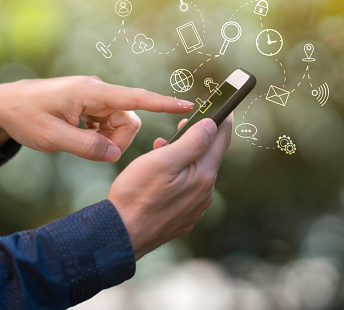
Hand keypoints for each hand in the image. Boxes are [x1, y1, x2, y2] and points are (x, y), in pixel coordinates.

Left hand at [0, 76, 193, 160]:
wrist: (5, 104)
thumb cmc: (25, 116)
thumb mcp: (51, 137)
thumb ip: (86, 146)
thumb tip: (114, 153)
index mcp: (91, 93)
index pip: (134, 97)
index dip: (162, 103)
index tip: (186, 105)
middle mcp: (98, 92)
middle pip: (129, 119)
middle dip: (117, 140)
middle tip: (93, 150)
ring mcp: (96, 99)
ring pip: (121, 124)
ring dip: (108, 139)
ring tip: (81, 141)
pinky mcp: (93, 106)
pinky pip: (110, 124)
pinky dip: (101, 136)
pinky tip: (80, 136)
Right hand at [107, 114, 232, 259]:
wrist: (120, 235)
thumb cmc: (136, 195)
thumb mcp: (163, 161)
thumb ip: (192, 142)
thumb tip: (212, 125)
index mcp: (203, 177)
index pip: (221, 140)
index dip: (222, 120)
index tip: (224, 107)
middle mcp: (205, 194)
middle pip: (209, 156)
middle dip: (199, 137)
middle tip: (184, 124)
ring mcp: (195, 208)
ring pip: (196, 173)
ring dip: (185, 157)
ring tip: (163, 148)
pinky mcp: (183, 217)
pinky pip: (188, 189)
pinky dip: (179, 175)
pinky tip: (161, 174)